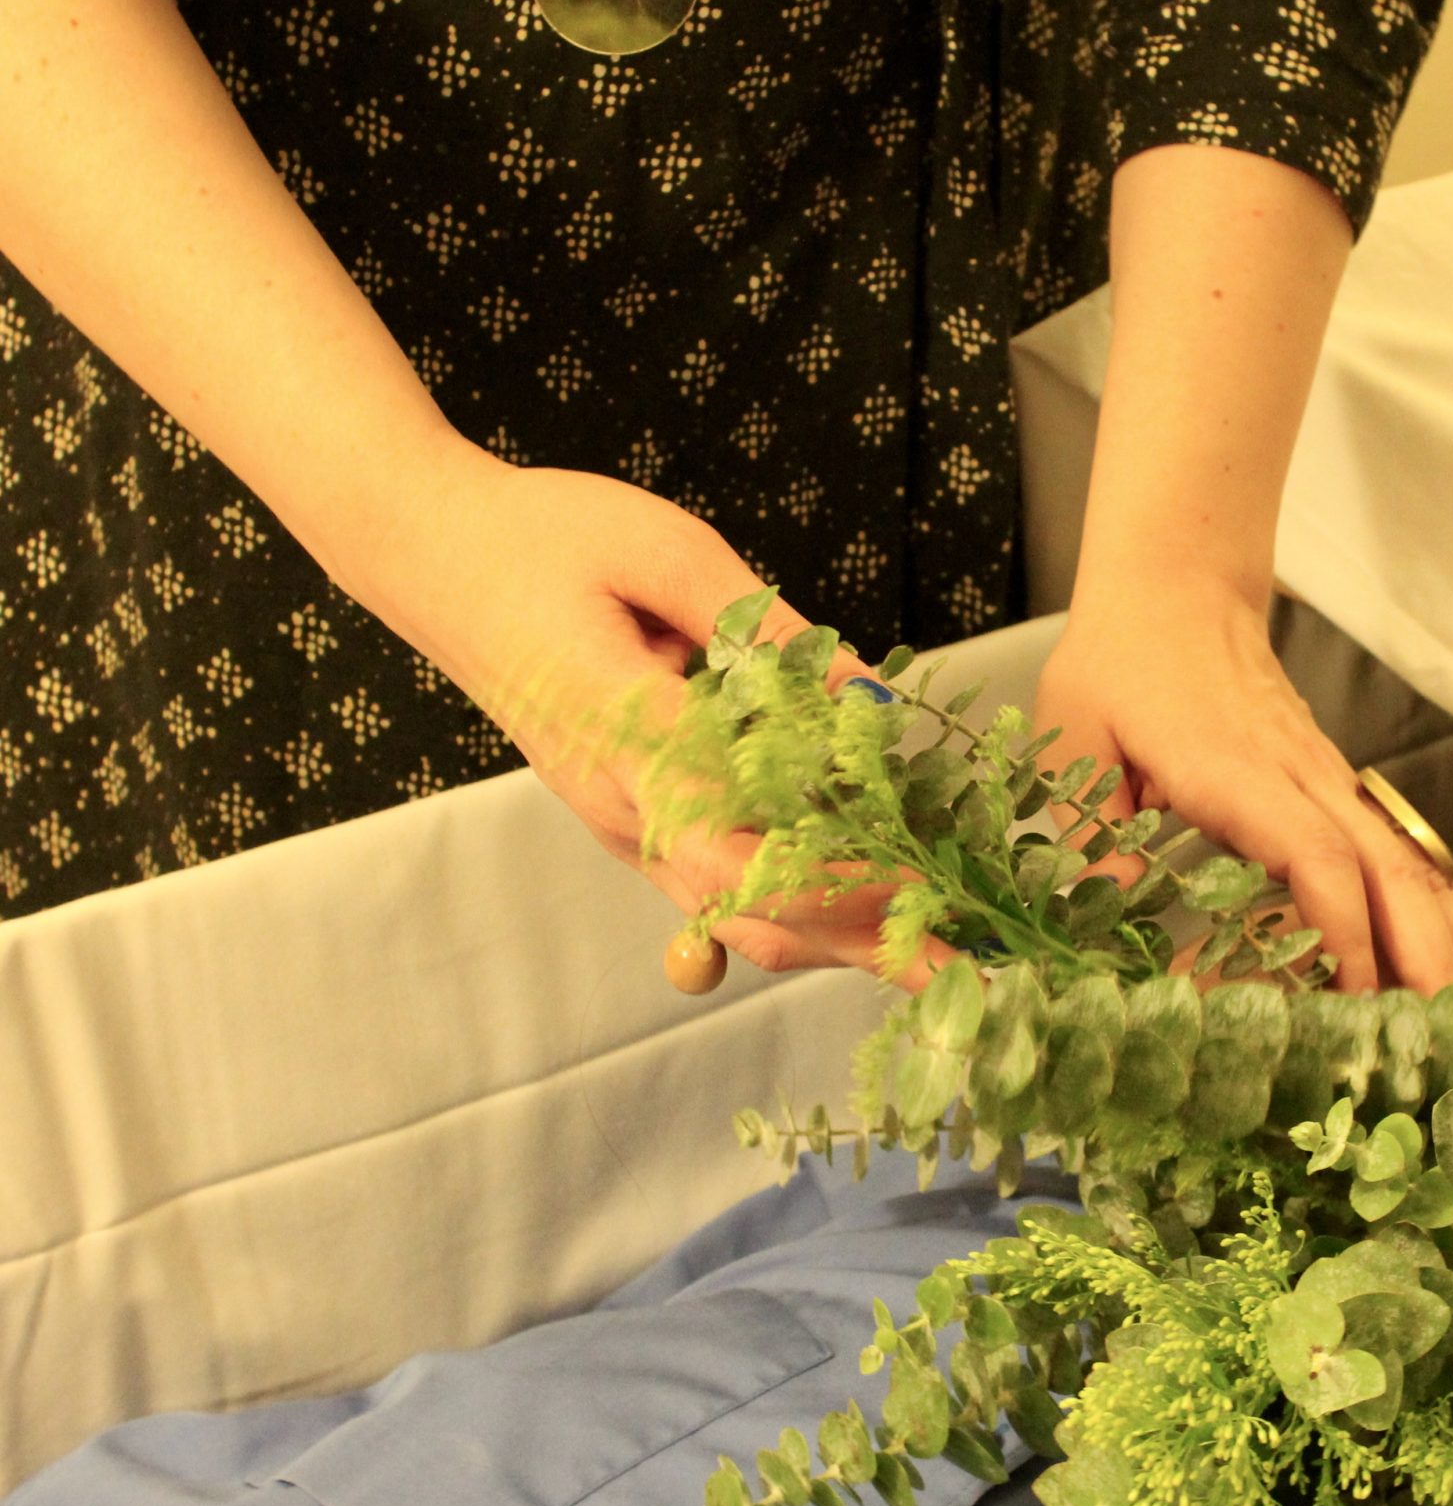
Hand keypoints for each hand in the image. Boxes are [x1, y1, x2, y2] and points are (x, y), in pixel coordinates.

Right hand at [344, 449, 913, 978]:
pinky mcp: (629, 818)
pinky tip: (872, 915)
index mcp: (628, 734)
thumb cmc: (545, 537)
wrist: (432, 556)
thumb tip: (867, 692)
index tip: (921, 887)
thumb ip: (769, 626)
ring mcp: (620, 822)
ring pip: (734, 916)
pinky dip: (796, 909)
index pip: (741, 839)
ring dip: (837, 941)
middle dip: (861, 942)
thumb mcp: (668, 550)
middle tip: (966, 967)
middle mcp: (622, 803)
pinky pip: (715, 887)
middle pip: (749, 909)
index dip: (834, 875)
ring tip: (937, 964)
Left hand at [1037, 572, 1452, 1010]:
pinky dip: (1435, 917)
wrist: (1178, 590)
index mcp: (1236, 770)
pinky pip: (1395, 857)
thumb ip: (1088, 821)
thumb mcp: (1075, 732)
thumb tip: (1103, 905)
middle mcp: (1301, 777)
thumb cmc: (1123, 662)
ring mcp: (1328, 781)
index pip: (1312, 851)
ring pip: (1407, 863)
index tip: (1353, 993)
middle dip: (1427, 952)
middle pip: (1385, 867)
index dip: (1339, 925)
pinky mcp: (1335, 788)